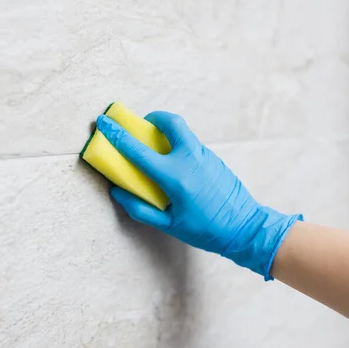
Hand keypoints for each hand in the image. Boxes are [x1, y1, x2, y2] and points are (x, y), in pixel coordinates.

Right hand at [96, 112, 301, 279]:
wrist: (245, 227)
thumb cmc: (205, 230)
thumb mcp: (168, 225)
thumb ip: (139, 209)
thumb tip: (118, 192)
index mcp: (174, 176)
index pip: (138, 150)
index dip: (117, 135)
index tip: (103, 122)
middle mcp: (190, 159)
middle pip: (169, 121)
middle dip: (153, 117)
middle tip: (143, 126)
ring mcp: (205, 156)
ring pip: (183, 131)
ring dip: (167, 131)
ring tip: (158, 148)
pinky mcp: (214, 158)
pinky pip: (192, 144)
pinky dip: (179, 146)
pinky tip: (178, 166)